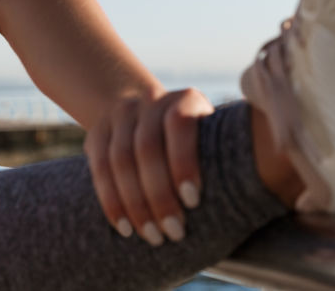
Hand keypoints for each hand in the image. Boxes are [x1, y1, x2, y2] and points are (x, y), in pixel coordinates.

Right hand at [84, 88, 214, 245]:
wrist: (148, 116)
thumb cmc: (196, 143)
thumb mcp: (211, 138)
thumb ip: (218, 159)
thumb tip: (238, 204)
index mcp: (184, 99)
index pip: (179, 125)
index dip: (184, 162)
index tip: (193, 201)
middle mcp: (149, 100)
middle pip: (147, 147)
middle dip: (159, 195)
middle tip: (174, 233)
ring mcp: (120, 114)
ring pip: (120, 160)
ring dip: (135, 204)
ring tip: (152, 236)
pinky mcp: (96, 132)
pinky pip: (98, 168)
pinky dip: (111, 201)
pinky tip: (125, 227)